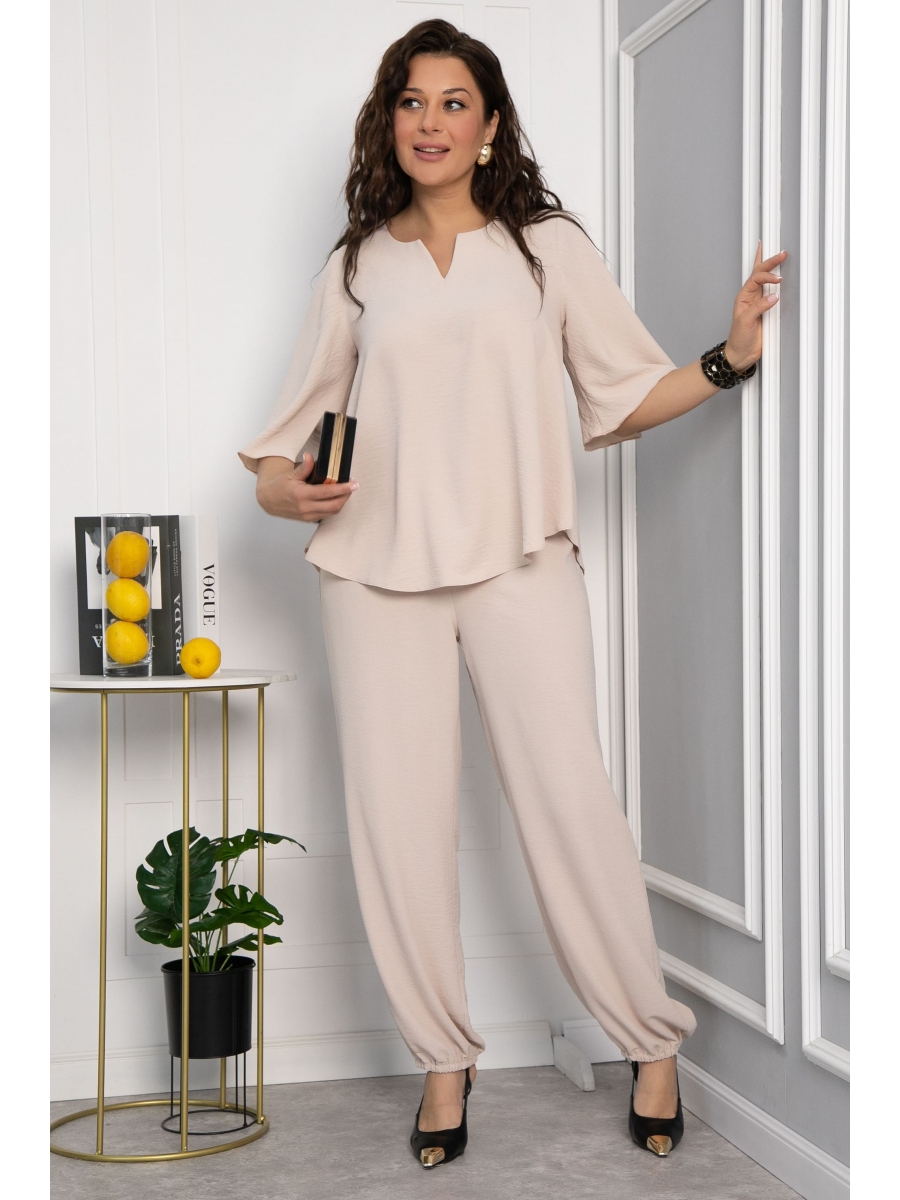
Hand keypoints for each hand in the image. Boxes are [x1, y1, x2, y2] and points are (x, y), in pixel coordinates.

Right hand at [255, 453, 357, 522]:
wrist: (269, 501)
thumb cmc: (280, 486)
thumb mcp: (290, 474)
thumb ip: (304, 467)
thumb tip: (310, 456)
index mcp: (301, 495)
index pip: (327, 492)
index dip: (343, 489)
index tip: (354, 484)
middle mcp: (305, 508)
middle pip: (334, 505)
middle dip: (346, 496)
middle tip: (352, 486)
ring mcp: (307, 516)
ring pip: (332, 512)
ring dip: (341, 502)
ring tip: (345, 491)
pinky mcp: (308, 519)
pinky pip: (326, 515)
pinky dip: (334, 507)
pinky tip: (336, 498)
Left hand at [723, 243, 787, 372]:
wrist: (740, 354)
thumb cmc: (738, 339)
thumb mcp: (745, 322)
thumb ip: (758, 308)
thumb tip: (773, 296)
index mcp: (743, 297)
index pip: (756, 279)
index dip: (767, 276)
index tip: (778, 280)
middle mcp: (751, 297)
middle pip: (760, 274)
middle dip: (770, 262)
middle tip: (782, 253)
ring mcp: (759, 302)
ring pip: (765, 280)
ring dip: (772, 267)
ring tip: (779, 255)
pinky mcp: (767, 310)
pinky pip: (773, 293)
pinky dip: (776, 282)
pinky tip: (780, 275)